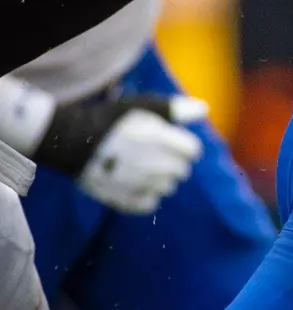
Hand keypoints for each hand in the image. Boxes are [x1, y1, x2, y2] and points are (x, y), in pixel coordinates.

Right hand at [35, 93, 206, 214]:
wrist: (71, 140)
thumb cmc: (112, 120)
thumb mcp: (145, 106)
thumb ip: (177, 110)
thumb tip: (204, 110)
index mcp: (163, 140)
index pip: (193, 151)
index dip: (184, 146)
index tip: (172, 142)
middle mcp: (155, 164)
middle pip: (182, 171)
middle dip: (173, 163)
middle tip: (154, 154)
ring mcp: (139, 184)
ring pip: (167, 188)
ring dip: (160, 180)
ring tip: (141, 168)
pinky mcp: (123, 199)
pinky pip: (149, 204)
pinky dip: (145, 196)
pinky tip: (135, 184)